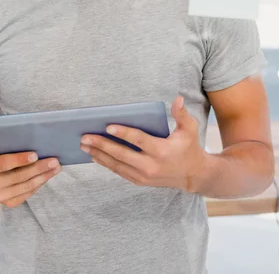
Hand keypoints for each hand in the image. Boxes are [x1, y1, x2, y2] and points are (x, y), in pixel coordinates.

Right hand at [0, 144, 61, 207]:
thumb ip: (0, 142)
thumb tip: (17, 133)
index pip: (4, 163)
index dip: (20, 159)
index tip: (36, 155)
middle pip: (19, 177)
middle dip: (39, 168)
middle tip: (54, 161)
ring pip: (26, 187)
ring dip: (44, 177)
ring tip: (56, 168)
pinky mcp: (8, 203)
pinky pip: (27, 194)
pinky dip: (39, 184)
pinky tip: (47, 176)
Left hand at [80, 96, 205, 192]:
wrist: (194, 176)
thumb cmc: (190, 147)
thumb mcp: (190, 129)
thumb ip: (181, 114)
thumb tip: (177, 98)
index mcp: (161, 150)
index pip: (138, 140)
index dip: (123, 133)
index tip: (108, 127)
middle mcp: (150, 165)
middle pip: (121, 155)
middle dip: (102, 145)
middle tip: (85, 137)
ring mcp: (144, 175)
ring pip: (117, 165)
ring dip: (99, 155)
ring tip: (84, 146)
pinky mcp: (140, 181)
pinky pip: (120, 172)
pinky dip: (106, 164)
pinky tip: (95, 156)